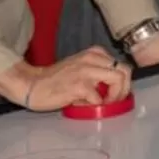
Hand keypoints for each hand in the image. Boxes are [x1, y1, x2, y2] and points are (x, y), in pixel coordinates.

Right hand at [0, 48, 130, 112]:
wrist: (33, 85)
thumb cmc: (58, 80)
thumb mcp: (82, 68)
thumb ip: (99, 72)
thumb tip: (120, 87)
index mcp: (95, 53)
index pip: (123, 66)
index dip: (124, 83)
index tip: (116, 94)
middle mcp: (92, 58)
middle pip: (125, 71)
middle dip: (124, 89)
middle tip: (113, 101)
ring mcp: (86, 71)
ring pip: (118, 81)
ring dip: (114, 97)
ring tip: (101, 104)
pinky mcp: (79, 86)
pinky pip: (99, 98)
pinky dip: (95, 105)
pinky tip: (83, 105)